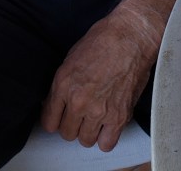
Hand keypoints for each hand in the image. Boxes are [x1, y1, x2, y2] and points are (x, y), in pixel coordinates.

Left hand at [41, 9, 158, 150]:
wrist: (131, 36)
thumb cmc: (104, 40)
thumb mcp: (72, 57)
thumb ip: (62, 84)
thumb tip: (55, 101)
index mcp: (63, 84)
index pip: (49, 121)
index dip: (54, 119)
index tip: (59, 116)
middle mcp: (79, 101)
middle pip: (66, 133)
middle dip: (71, 124)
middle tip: (79, 114)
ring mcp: (99, 111)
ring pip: (85, 140)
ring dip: (88, 131)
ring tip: (94, 118)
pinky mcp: (119, 116)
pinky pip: (106, 143)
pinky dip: (105, 137)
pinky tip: (106, 125)